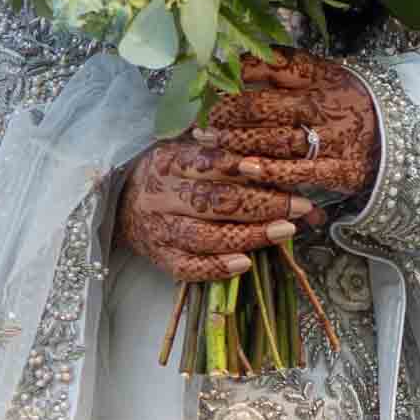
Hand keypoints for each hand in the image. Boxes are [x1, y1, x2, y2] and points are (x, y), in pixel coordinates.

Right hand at [117, 56, 374, 282]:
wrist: (120, 203)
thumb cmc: (170, 174)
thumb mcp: (191, 152)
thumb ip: (233, 156)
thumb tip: (287, 161)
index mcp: (169, 161)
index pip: (210, 163)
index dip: (244, 166)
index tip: (279, 169)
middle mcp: (162, 196)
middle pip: (215, 201)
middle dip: (262, 203)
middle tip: (300, 205)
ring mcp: (160, 230)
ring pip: (206, 236)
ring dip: (249, 235)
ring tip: (285, 231)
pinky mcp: (161, 258)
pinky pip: (189, 267)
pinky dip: (217, 268)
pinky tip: (245, 264)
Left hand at [208, 49, 380, 202]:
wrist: (395, 132)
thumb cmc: (343, 100)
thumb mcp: (318, 73)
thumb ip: (277, 65)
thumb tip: (229, 56)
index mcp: (317, 75)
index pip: (269, 67)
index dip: (233, 76)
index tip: (204, 87)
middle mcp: (325, 104)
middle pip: (267, 108)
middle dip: (227, 117)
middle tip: (199, 126)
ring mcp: (335, 138)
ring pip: (279, 141)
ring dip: (240, 144)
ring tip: (211, 146)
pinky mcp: (343, 169)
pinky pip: (303, 172)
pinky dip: (274, 172)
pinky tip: (247, 170)